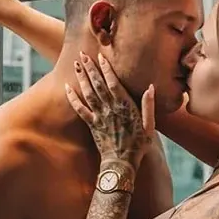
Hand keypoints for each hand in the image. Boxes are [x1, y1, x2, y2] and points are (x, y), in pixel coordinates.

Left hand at [65, 52, 153, 166]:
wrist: (121, 164)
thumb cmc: (138, 145)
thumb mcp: (149, 126)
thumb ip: (149, 106)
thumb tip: (151, 87)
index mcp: (126, 107)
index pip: (114, 83)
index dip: (106, 69)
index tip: (100, 56)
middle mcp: (110, 109)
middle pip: (98, 84)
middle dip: (90, 68)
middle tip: (83, 54)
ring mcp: (99, 117)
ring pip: (88, 93)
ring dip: (81, 77)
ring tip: (76, 64)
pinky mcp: (91, 125)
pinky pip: (80, 109)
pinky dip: (72, 98)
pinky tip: (67, 87)